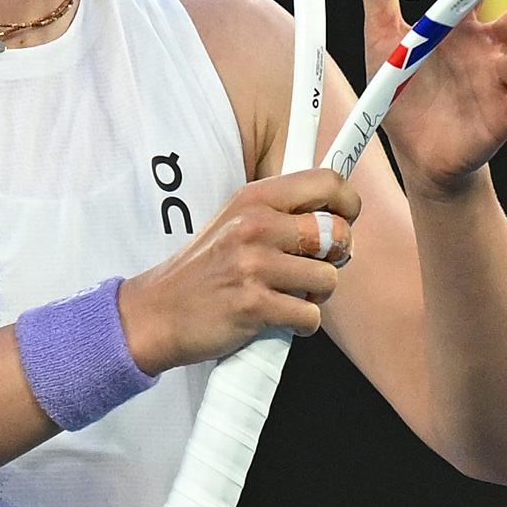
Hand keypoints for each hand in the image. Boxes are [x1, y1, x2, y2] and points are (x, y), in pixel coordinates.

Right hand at [118, 169, 359, 373]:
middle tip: (316, 267)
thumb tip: (337, 217)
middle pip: (336, 232)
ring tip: (290, 296)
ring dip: (317, 295)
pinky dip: (302, 324)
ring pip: (329, 278)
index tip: (344, 220)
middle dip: (338, 256)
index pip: (326, 182)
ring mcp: (253, 265)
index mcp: (254, 199)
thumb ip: (279, 215)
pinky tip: (280, 319)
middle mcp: (255, 225)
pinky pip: (310, 315)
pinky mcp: (253, 305)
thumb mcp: (236, 224)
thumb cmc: (204, 272)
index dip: (348, 203)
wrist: (158, 312)